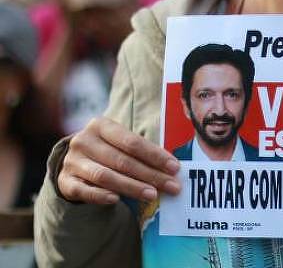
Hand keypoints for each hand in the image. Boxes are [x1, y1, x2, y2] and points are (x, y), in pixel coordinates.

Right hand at [58, 117, 180, 204]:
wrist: (75, 163)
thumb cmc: (108, 151)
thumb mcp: (120, 144)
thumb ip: (141, 151)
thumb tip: (172, 168)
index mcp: (100, 125)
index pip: (132, 142)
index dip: (155, 155)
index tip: (175, 168)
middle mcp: (83, 141)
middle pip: (122, 160)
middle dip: (150, 174)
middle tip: (171, 186)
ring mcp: (72, 162)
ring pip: (105, 176)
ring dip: (131, 187)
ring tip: (152, 195)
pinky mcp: (64, 182)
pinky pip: (84, 190)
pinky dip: (100, 195)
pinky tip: (116, 200)